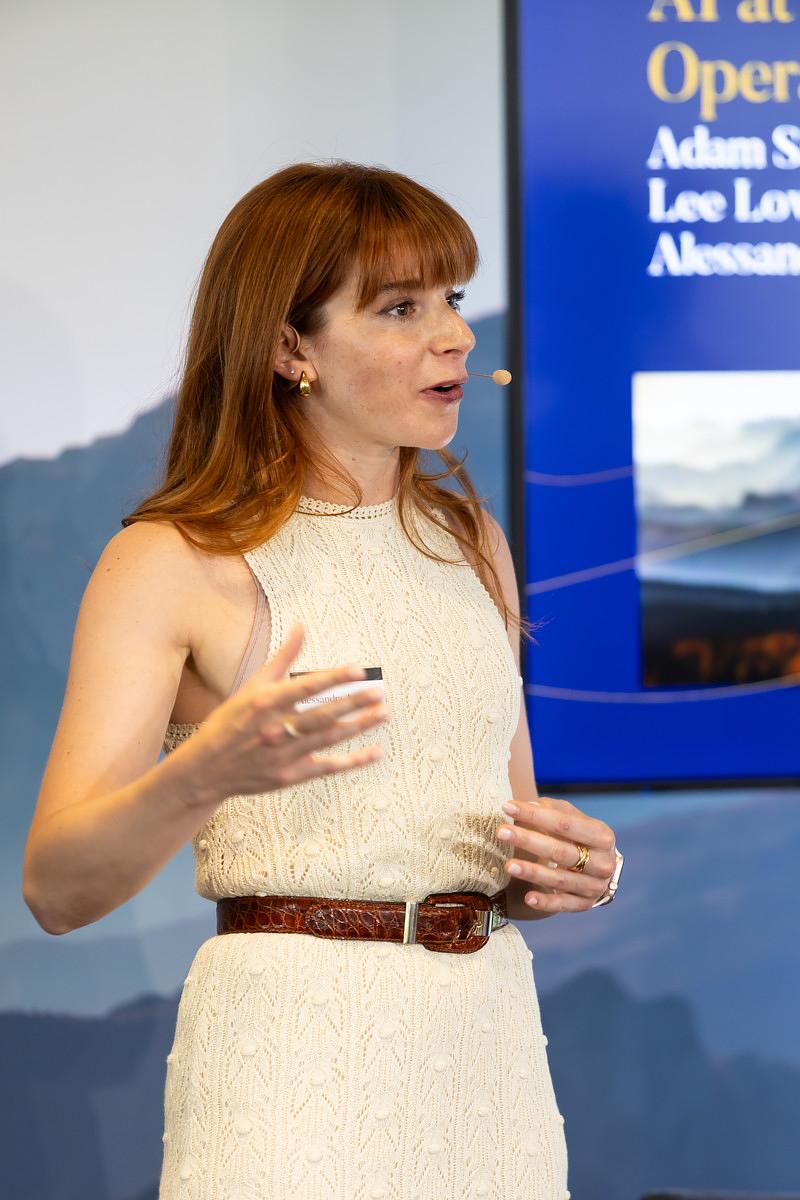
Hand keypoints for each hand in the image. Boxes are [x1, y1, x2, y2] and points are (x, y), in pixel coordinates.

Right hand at [176, 623, 388, 806]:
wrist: (206, 769)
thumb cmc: (231, 722)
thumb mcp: (252, 686)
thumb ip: (283, 658)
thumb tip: (301, 626)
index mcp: (265, 703)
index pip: (305, 687)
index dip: (333, 679)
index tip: (358, 670)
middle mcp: (275, 729)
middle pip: (322, 715)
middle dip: (353, 703)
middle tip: (380, 692)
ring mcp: (283, 755)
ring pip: (329, 739)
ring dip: (358, 726)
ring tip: (383, 713)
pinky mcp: (290, 776)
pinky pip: (327, 768)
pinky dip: (353, 761)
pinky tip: (376, 752)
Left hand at [496, 795, 616, 912]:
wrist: (600, 866)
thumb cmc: (580, 835)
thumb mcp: (573, 818)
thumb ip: (552, 809)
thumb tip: (528, 806)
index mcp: (602, 836)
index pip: (564, 824)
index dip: (535, 815)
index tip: (507, 807)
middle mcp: (602, 863)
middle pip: (561, 852)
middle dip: (528, 841)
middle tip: (501, 832)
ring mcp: (594, 886)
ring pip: (559, 879)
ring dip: (532, 873)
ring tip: (508, 865)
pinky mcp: (583, 904)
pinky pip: (562, 904)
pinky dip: (545, 902)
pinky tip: (528, 898)